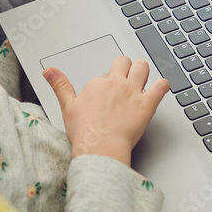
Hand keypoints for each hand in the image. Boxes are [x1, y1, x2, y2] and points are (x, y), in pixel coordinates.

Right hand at [42, 56, 169, 165]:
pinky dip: (163, 85)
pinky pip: (161, 87)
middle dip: (126, 67)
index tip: (107, 95)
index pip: (106, 74)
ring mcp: (133, 93)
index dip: (107, 83)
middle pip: (124, 62)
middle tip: (126, 78)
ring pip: (143, 67)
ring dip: (143, 70)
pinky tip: (161, 87)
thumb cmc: (85, 133)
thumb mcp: (67, 106)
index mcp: (98, 84)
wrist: (100, 149)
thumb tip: (49, 70)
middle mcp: (116, 84)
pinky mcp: (147, 105)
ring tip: (142, 78)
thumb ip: (60, 85)